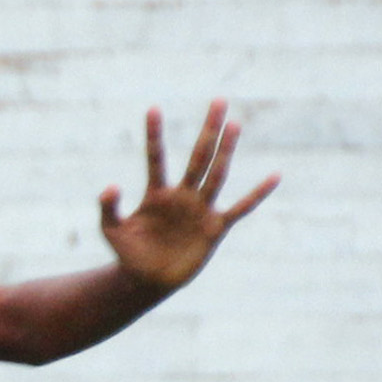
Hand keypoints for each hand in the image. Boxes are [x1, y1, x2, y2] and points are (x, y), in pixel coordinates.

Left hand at [101, 101, 278, 291]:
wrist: (147, 281)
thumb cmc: (128, 254)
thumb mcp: (111, 230)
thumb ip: (108, 208)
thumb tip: (111, 186)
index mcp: (156, 194)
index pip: (155, 158)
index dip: (154, 134)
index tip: (152, 108)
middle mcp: (181, 196)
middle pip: (197, 157)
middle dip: (208, 130)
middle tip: (219, 100)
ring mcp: (199, 210)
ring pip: (217, 174)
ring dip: (226, 150)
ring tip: (234, 124)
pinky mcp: (214, 228)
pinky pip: (240, 208)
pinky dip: (257, 194)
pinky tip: (274, 177)